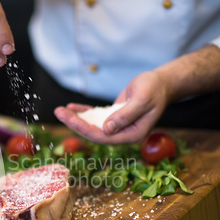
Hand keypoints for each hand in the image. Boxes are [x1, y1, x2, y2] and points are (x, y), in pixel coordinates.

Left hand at [54, 71, 169, 143]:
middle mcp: (123, 134)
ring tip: (59, 111)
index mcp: (132, 135)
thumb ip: (125, 115)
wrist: (161, 83)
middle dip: (75, 124)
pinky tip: (70, 107)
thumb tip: (107, 129)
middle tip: (58, 113)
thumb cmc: (154, 90)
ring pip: (91, 125)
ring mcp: (117, 127)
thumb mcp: (141, 100)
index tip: (70, 119)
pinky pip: (94, 117)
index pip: (104, 136)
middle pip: (94, 132)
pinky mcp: (112, 118)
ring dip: (75, 119)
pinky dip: (82, 113)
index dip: (85, 129)